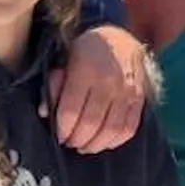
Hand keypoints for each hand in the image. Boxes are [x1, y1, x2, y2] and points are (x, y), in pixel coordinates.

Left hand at [48, 26, 150, 152]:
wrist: (120, 39)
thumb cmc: (85, 53)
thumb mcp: (64, 61)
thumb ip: (54, 85)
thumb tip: (44, 112)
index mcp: (86, 71)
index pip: (71, 110)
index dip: (62, 129)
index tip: (58, 136)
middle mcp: (109, 82)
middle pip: (91, 123)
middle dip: (77, 139)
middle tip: (69, 143)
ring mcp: (127, 91)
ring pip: (111, 129)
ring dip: (95, 145)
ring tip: (84, 146)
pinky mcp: (139, 99)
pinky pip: (129, 128)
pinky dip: (115, 141)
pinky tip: (103, 142)